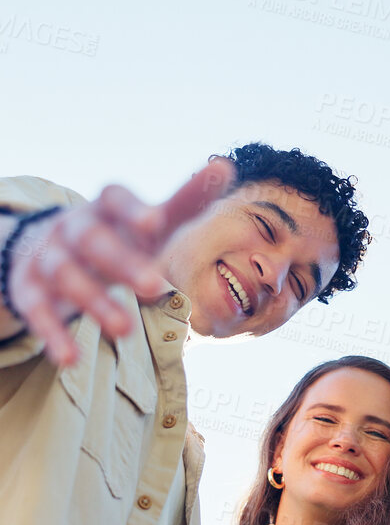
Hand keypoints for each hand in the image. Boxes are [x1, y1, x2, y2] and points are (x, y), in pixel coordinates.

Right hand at [2, 160, 235, 366]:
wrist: (46, 250)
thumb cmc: (117, 235)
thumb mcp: (148, 221)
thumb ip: (186, 200)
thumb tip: (224, 165)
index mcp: (105, 208)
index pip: (114, 198)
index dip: (132, 209)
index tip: (154, 222)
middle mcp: (73, 228)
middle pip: (92, 240)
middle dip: (121, 262)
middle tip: (156, 286)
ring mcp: (48, 258)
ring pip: (65, 275)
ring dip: (93, 302)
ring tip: (126, 330)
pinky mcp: (30, 291)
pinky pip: (36, 312)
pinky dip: (51, 335)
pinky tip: (70, 359)